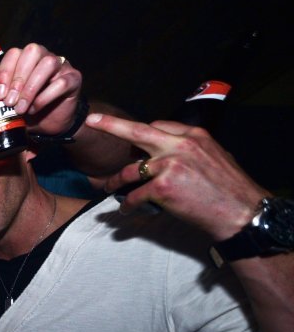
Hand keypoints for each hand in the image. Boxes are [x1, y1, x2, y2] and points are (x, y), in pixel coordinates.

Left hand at [0, 43, 81, 136]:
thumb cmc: (26, 113)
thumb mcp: (3, 113)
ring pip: (48, 63)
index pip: (13, 54)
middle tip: (9, 103)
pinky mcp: (74, 79)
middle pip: (32, 51)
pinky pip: (62, 81)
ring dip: (31, 87)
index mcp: (23, 61)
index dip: (4, 72)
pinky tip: (36, 109)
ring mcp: (60, 66)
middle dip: (17, 78)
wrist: (52, 125)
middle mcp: (42, 58)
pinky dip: (46, 96)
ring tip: (22, 109)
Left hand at [87, 113, 266, 240]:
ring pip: (130, 170)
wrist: (240, 211)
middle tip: (92, 121)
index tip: (127, 135)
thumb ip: (189, 149)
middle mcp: (180, 145)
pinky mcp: (162, 187)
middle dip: (111, 125)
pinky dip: (127, 205)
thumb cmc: (228, 188)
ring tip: (108, 188)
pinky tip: (125, 210)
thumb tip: (168, 151)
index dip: (141, 133)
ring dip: (115, 181)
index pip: (159, 125)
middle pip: (138, 131)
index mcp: (194, 135)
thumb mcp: (214, 156)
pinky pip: (134, 195)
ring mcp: (169, 165)